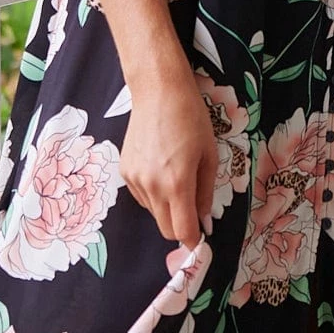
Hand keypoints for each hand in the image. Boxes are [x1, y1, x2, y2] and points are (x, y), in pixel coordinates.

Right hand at [121, 64, 217, 246]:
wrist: (158, 92)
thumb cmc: (191, 119)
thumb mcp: (209, 156)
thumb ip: (206, 193)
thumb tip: (204, 221)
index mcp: (177, 184)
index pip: (183, 230)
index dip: (194, 240)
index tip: (201, 237)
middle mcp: (152, 186)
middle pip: (165, 229)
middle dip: (181, 227)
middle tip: (193, 211)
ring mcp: (134, 180)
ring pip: (153, 213)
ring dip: (167, 208)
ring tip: (177, 179)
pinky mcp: (124, 172)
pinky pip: (142, 197)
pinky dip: (154, 194)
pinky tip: (161, 170)